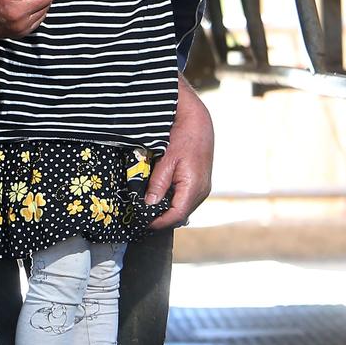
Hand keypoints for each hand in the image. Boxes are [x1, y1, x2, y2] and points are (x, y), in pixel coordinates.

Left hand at [146, 75, 212, 228]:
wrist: (198, 121)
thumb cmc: (183, 137)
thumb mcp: (167, 159)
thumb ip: (158, 183)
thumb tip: (149, 204)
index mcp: (194, 188)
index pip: (176, 216)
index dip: (159, 222)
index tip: (143, 222)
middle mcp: (201, 192)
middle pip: (180, 214)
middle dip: (162, 217)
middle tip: (142, 215)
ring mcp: (203, 188)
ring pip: (183, 206)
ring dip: (167, 208)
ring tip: (149, 206)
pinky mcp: (200, 182)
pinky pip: (186, 197)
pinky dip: (173, 199)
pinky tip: (160, 193)